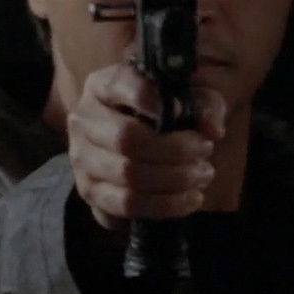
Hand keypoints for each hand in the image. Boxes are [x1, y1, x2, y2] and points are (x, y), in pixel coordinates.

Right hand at [68, 62, 226, 231]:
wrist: (139, 140)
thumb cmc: (166, 112)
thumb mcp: (188, 97)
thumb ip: (206, 105)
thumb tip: (212, 130)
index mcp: (102, 86)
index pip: (122, 86)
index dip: (154, 100)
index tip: (182, 110)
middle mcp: (83, 121)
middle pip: (126, 139)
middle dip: (174, 150)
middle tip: (206, 151)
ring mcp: (81, 160)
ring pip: (127, 177)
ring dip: (174, 180)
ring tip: (202, 176)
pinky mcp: (90, 193)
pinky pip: (125, 207)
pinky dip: (164, 206)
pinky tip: (188, 199)